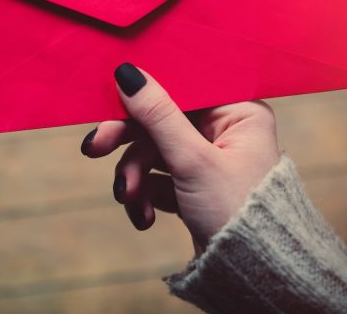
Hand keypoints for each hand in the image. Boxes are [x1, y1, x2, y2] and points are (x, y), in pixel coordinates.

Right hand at [81, 63, 280, 254]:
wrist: (252, 274)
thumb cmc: (237, 210)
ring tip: (130, 200)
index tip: (109, 102)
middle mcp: (225, 130)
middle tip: (94, 148)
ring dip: (135, 176)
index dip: (143, 95)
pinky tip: (145, 217)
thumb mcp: (192, 159)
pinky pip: (159, 178)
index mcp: (238, 112)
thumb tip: (128, 73)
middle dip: (129, 143)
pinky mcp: (195, 186)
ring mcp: (209, 159)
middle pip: (161, 121)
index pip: (181, 89)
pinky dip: (146, 195)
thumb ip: (157, 114)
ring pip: (154, 152)